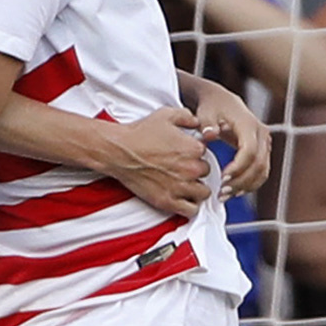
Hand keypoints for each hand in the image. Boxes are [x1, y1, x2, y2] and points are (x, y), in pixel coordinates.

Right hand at [94, 104, 214, 218]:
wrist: (119, 151)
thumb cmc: (140, 133)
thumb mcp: (165, 115)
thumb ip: (187, 116)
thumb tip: (197, 121)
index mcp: (194, 148)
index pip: (207, 154)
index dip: (196, 154)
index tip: (186, 155)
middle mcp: (191, 169)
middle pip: (206, 174)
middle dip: (196, 171)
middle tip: (183, 168)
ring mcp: (180, 187)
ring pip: (203, 193)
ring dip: (196, 189)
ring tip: (184, 184)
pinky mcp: (168, 201)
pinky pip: (191, 210)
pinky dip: (189, 206)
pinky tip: (182, 198)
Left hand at [190, 78, 269, 197]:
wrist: (220, 100)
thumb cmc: (211, 107)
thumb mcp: (205, 112)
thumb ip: (206, 124)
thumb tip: (210, 135)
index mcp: (248, 124)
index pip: (250, 151)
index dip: (238, 167)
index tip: (222, 178)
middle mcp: (261, 133)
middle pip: (259, 164)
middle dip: (241, 181)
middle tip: (222, 192)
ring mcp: (265, 142)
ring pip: (263, 171)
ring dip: (246, 186)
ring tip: (226, 195)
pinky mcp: (263, 150)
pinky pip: (261, 171)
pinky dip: (250, 183)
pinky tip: (235, 191)